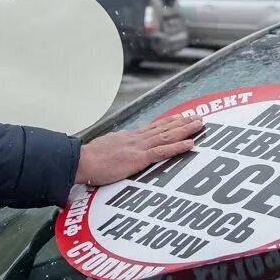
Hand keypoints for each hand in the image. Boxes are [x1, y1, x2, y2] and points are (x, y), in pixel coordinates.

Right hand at [74, 115, 203, 186]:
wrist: (80, 161)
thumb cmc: (90, 159)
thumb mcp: (107, 149)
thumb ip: (118, 147)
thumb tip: (123, 149)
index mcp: (129, 137)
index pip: (154, 127)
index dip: (169, 122)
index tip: (181, 117)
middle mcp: (136, 138)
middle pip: (164, 127)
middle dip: (182, 122)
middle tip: (198, 117)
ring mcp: (138, 147)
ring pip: (167, 135)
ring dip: (185, 129)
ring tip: (199, 124)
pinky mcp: (138, 158)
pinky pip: (162, 151)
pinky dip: (178, 146)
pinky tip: (190, 143)